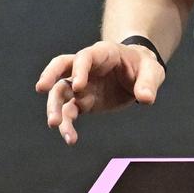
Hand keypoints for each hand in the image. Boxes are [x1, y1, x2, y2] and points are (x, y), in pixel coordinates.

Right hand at [34, 40, 164, 144]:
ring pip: (60, 92)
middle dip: (50, 75)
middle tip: (41, 88)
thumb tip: (145, 99)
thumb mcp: (152, 71)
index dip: (79, 70)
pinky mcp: (82, 101)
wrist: (138, 74)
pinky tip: (70, 139)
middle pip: (61, 66)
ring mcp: (81, 85)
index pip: (85, 57)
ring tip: (54, 124)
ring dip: (55, 107)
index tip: (78, 86)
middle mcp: (86, 67)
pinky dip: (68, 125)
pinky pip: (69, 112)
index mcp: (102, 53)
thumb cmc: (143, 66)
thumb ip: (148, 84)